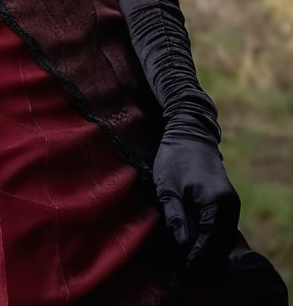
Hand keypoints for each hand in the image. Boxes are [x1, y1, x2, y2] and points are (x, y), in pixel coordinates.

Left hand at [153, 133, 239, 268]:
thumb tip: (183, 244)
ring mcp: (231, 202)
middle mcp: (229, 204)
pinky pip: (223, 225)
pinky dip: (212, 234)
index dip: (196, 256)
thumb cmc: (175, 156)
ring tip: (188, 253)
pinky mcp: (228, 199)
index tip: (184, 267)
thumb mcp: (168, 186)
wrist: (190, 132)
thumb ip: (176, 216)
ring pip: (223, 235)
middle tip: (184, 263)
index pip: (208, 240)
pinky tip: (196, 237)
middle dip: (203, 254)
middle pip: (219, 241)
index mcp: (215, 201)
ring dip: (208, 245)